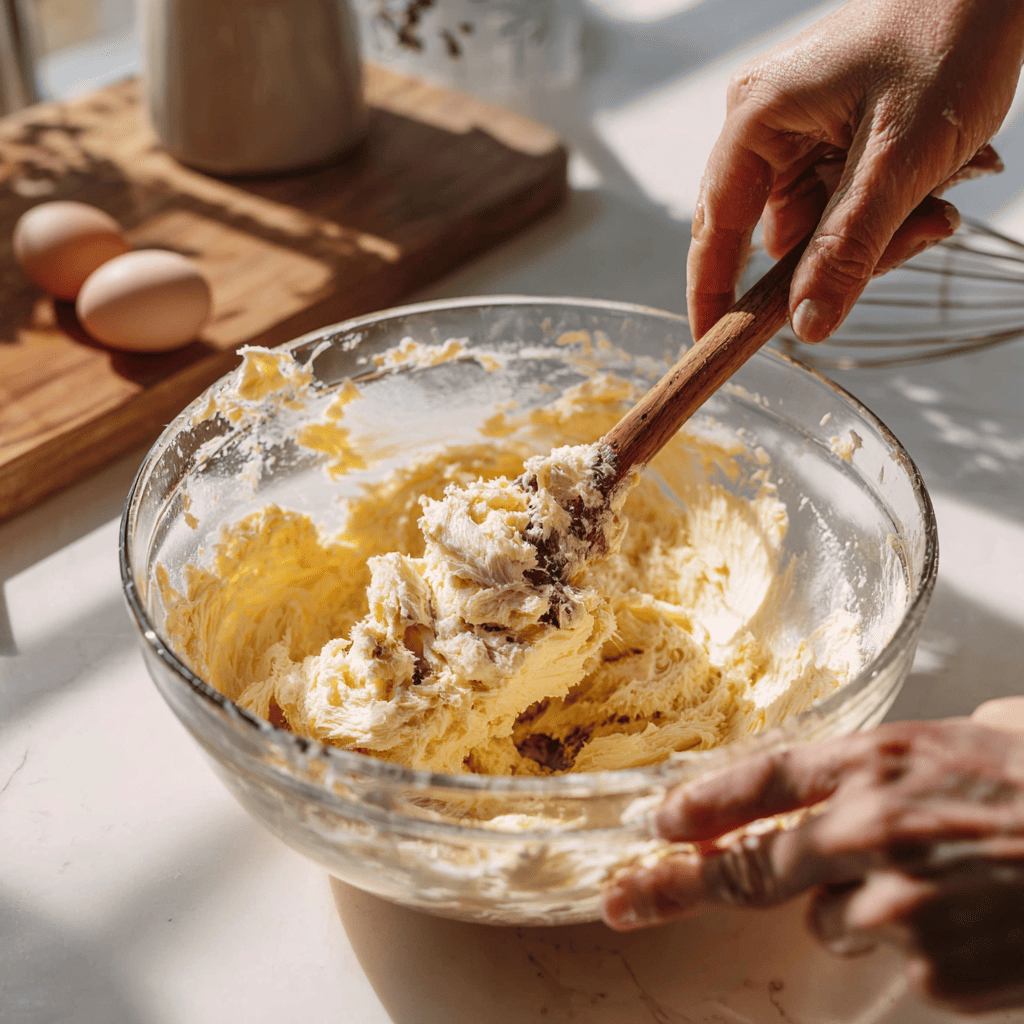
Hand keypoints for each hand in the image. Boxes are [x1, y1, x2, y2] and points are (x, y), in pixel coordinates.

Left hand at [602, 719, 1023, 1013]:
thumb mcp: (981, 735)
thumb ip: (908, 754)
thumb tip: (866, 767)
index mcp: (882, 760)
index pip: (761, 779)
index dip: (699, 804)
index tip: (651, 823)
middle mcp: (872, 828)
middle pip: (752, 867)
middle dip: (683, 884)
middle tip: (628, 897)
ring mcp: (899, 906)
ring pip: (825, 921)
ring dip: (854, 910)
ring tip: (936, 888)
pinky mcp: (935, 973)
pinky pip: (894, 963)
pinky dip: (919, 951)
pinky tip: (976, 926)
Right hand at [686, 0, 1023, 341]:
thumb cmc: (949, 36)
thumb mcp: (900, 160)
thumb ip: (848, 249)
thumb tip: (806, 326)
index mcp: (756, 120)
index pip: (715, 230)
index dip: (712, 295)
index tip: (714, 346)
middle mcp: (764, 128)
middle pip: (775, 236)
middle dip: (837, 258)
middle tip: (914, 240)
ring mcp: (796, 132)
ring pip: (815, 228)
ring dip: (872, 237)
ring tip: (938, 207)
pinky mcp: (828, 136)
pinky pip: (838, 205)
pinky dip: (881, 214)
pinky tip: (929, 192)